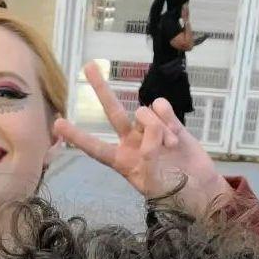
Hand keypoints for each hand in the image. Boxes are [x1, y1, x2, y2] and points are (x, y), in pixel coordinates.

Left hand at [54, 62, 227, 221]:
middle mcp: (132, 142)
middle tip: (88, 65)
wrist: (200, 187)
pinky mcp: (168, 121)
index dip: (77, 136)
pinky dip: (169, 120)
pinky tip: (176, 138)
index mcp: (122, 162)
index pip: (95, 148)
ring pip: (144, 112)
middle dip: (101, 89)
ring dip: (158, 129)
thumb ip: (147, 156)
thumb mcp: (154, 183)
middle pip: (113, 111)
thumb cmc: (174, 192)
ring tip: (170, 148)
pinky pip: (161, 107)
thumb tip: (149, 133)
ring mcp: (150, 130)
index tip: (57, 124)